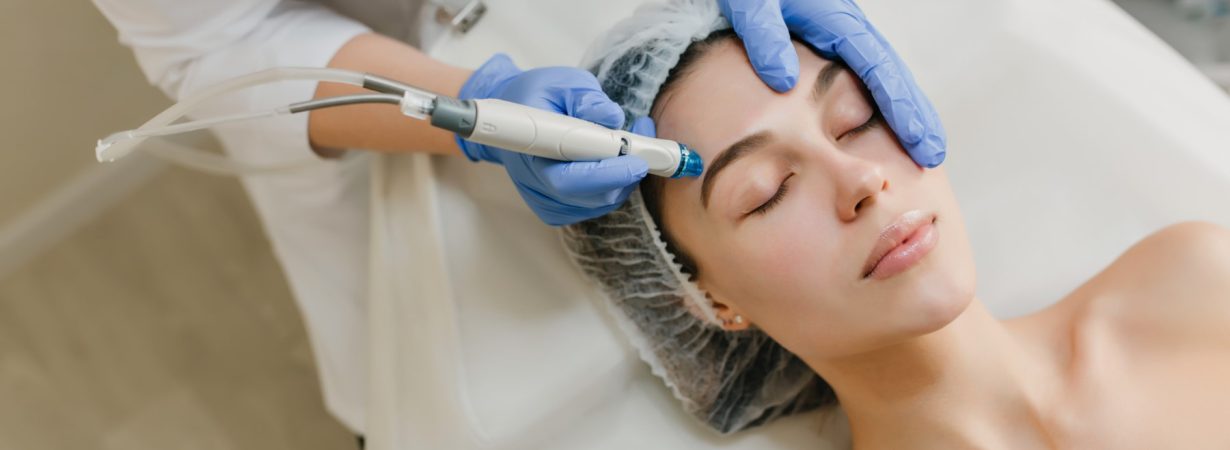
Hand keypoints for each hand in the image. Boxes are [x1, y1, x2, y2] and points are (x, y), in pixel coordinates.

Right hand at [456, 53, 650, 225]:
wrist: (513, 119)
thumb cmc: (538, 97)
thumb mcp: (562, 83)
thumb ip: (586, 97)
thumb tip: (612, 117)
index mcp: (531, 151)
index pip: (568, 178)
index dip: (606, 173)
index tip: (636, 160)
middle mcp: (535, 184)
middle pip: (590, 196)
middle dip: (625, 174)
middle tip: (645, 147)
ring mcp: (546, 201)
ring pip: (599, 203)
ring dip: (624, 177)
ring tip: (632, 142)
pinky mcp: (557, 209)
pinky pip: (596, 206)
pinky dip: (614, 186)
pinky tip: (616, 161)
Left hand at [717, 0, 946, 167]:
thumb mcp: (752, 6)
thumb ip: (765, 37)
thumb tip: (784, 81)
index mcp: (836, 21)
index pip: (878, 69)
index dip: (899, 106)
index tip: (917, 139)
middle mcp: (848, 29)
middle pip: (893, 75)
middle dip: (916, 114)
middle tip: (933, 153)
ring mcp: (843, 38)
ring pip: (885, 77)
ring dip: (906, 111)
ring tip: (922, 148)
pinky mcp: (833, 45)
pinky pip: (867, 77)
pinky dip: (884, 102)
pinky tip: (888, 127)